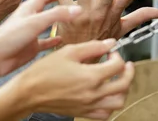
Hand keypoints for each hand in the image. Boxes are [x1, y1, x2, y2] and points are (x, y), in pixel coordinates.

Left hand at [0, 0, 83, 76]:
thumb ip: (56, 15)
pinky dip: (54, 38)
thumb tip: (78, 8)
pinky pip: (45, 41)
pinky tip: (61, 39)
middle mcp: (30, 17)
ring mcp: (30, 31)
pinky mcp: (30, 46)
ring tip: (73, 12)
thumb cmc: (8, 38)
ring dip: (60, 15)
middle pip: (50, 1)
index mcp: (30, 7)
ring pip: (48, 20)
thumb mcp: (34, 23)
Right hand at [10, 40, 134, 119]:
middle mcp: (93, 93)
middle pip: (124, 84)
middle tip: (125, 64)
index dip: (117, 55)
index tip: (111, 51)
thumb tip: (109, 43)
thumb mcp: (68, 52)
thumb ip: (92, 47)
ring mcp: (90, 105)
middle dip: (128, 72)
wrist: (29, 91)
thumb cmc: (44, 72)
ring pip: (119, 102)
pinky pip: (106, 113)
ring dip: (123, 90)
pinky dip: (111, 105)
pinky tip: (107, 96)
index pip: (117, 65)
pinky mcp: (84, 113)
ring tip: (119, 80)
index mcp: (91, 76)